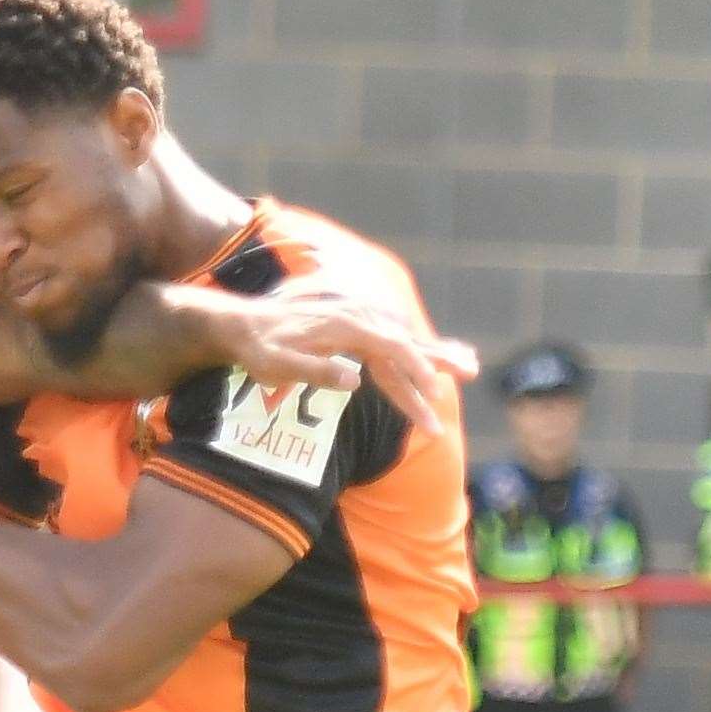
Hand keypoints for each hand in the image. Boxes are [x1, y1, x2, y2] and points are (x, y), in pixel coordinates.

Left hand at [216, 281, 478, 434]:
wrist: (238, 323)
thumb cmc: (257, 349)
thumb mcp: (277, 364)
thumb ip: (315, 371)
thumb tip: (355, 379)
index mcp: (344, 326)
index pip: (391, 348)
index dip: (414, 372)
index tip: (433, 394)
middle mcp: (354, 317)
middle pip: (405, 340)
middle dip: (438, 359)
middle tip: (472, 370)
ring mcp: (353, 318)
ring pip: (402, 338)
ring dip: (434, 352)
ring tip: (469, 364)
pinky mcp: (349, 325)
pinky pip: (389, 337)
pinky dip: (414, 347)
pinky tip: (431, 356)